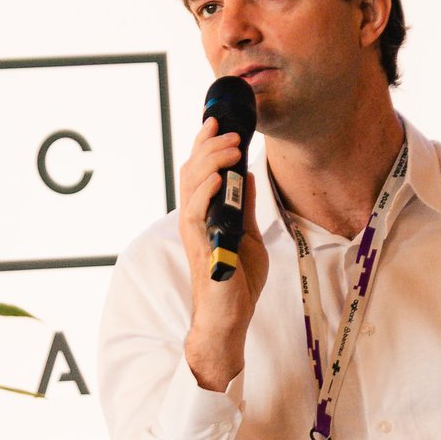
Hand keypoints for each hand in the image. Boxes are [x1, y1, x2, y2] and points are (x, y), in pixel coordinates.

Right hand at [179, 115, 268, 391]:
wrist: (230, 317)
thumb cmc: (237, 281)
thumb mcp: (248, 234)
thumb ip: (244, 206)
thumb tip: (247, 176)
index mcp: (206, 213)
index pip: (200, 171)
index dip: (206, 145)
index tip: (217, 122)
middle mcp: (195, 218)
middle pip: (192, 170)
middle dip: (208, 145)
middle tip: (227, 128)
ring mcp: (195, 230)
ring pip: (192, 185)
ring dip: (211, 160)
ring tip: (229, 145)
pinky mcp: (200, 244)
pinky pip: (197, 211)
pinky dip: (207, 190)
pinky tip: (219, 175)